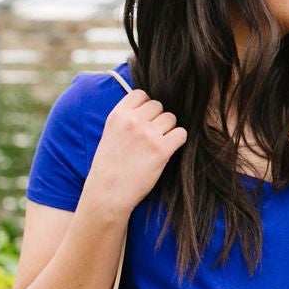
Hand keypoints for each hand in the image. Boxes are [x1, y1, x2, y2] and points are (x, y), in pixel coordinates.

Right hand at [83, 90, 185, 215]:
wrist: (108, 193)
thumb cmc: (109, 167)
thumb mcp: (109, 134)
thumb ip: (126, 119)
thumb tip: (149, 106)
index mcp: (117, 115)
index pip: (141, 94)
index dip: (146, 106)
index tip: (145, 119)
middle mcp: (133, 121)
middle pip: (159, 106)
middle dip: (158, 119)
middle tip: (152, 136)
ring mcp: (148, 134)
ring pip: (171, 119)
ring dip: (168, 130)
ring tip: (158, 145)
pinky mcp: (162, 149)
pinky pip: (181, 134)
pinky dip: (178, 141)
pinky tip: (168, 150)